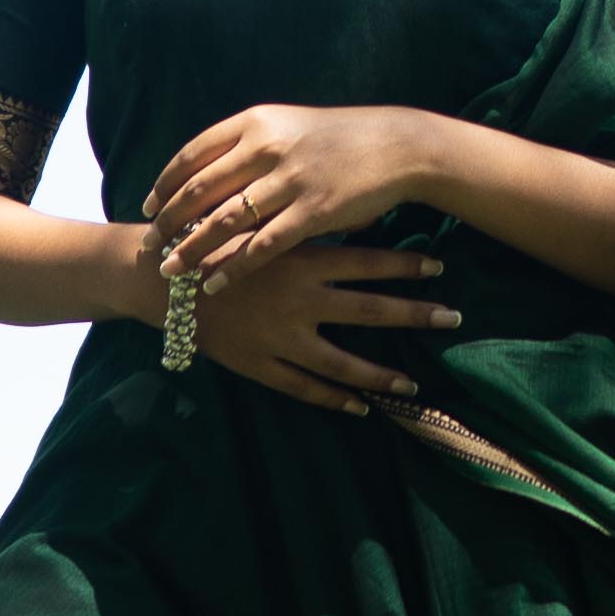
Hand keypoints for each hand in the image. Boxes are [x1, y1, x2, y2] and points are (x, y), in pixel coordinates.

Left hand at [148, 99, 435, 274]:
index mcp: (255, 122)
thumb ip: (249, 144)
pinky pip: (261, 246)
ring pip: (224, 221)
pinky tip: (215, 283)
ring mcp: (289, 180)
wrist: (397, 146)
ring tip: (170, 271)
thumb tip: (207, 171)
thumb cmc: (340, 139)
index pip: (193, 155)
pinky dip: (233, 267)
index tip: (147, 207)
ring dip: (191, 248)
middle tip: (150, 245)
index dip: (164, 184)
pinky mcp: (312, 212)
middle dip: (168, 221)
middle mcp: (266, 147)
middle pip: (199, 189)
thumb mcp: (288, 126)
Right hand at [182, 239, 458, 420]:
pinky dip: (334, 400)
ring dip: (381, 376)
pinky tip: (361, 409)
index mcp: (299, 261)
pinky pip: (304, 389)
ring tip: (413, 385)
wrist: (161, 280)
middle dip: (414, 314)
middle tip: (453, 316)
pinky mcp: (259, 365)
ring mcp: (280, 339)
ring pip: (342, 364)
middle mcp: (298, 302)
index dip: (404, 265)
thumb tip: (350, 206)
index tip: (439, 266)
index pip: (365, 262)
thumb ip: (302, 221)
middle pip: (368, 311)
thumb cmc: (213, 241)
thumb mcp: (259, 221)